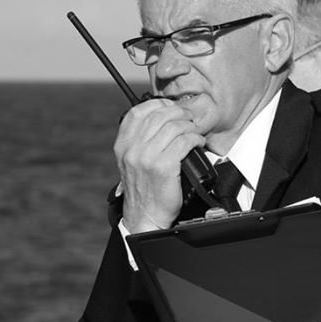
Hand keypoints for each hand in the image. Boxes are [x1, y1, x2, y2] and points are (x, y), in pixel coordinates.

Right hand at [114, 98, 205, 232]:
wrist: (145, 216)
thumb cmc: (144, 190)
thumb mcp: (132, 162)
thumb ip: (139, 141)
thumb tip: (160, 119)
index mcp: (123, 145)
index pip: (138, 112)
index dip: (158, 105)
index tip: (171, 108)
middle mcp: (132, 149)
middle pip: (159, 116)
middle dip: (179, 113)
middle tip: (189, 118)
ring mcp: (146, 158)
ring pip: (174, 127)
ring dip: (189, 126)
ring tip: (195, 132)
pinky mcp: (163, 167)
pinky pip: (184, 142)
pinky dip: (195, 139)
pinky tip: (198, 143)